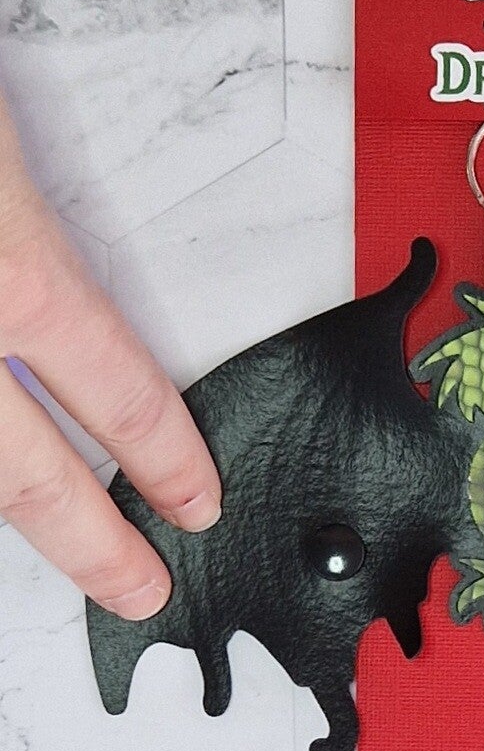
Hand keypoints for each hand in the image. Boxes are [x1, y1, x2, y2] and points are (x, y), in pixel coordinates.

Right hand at [0, 96, 221, 618]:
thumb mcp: (1, 162)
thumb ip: (21, 245)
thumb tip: (42, 302)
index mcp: (5, 266)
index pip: (113, 390)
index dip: (163, 458)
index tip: (196, 501)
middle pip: (19, 476)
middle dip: (88, 544)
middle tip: (141, 588)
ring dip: (8, 512)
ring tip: (61, 548)